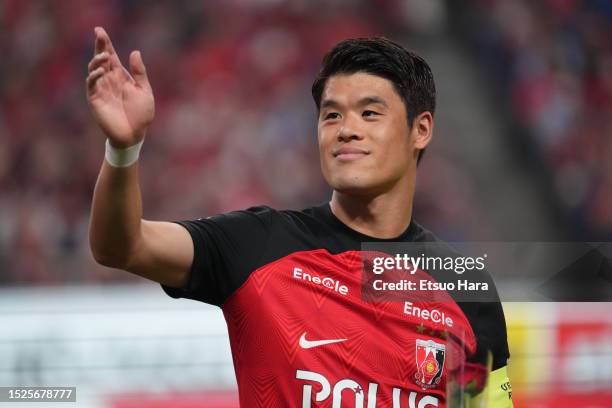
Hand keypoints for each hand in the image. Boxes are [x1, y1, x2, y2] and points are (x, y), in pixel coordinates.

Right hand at [86, 27, 154, 147]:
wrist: (134, 134)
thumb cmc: (141, 114)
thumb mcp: (144, 91)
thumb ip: (139, 73)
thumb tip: (135, 52)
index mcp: (121, 76)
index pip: (111, 56)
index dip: (105, 43)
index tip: (100, 30)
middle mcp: (109, 80)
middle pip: (101, 59)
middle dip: (99, 46)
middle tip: (99, 33)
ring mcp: (101, 89)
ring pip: (94, 69)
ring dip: (98, 60)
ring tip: (105, 56)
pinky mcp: (95, 99)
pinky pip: (91, 84)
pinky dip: (94, 76)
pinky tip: (101, 71)